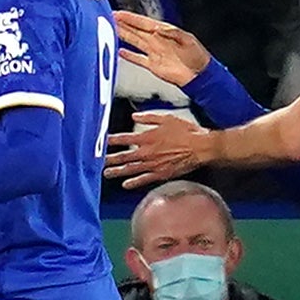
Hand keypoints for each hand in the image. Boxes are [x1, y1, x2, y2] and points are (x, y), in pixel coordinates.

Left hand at [105, 112, 220, 187]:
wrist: (201, 147)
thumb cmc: (186, 131)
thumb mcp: (166, 118)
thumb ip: (148, 117)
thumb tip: (134, 115)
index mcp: (147, 137)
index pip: (123, 138)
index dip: (111, 140)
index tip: (102, 141)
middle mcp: (147, 152)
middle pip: (123, 156)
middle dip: (109, 159)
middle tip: (98, 161)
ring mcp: (153, 164)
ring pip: (130, 169)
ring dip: (117, 172)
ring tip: (106, 174)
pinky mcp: (161, 174)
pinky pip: (144, 179)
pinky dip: (134, 182)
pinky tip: (125, 185)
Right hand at [115, 10, 210, 85]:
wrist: (200, 75)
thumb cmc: (197, 56)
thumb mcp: (186, 39)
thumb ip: (171, 33)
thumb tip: (156, 29)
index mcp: (165, 32)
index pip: (143, 23)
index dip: (130, 18)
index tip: (118, 14)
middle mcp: (158, 41)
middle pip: (136, 31)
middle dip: (123, 24)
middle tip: (109, 19)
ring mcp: (155, 53)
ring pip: (135, 42)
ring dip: (123, 36)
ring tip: (112, 30)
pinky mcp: (153, 65)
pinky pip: (139, 59)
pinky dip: (130, 56)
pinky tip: (121, 52)